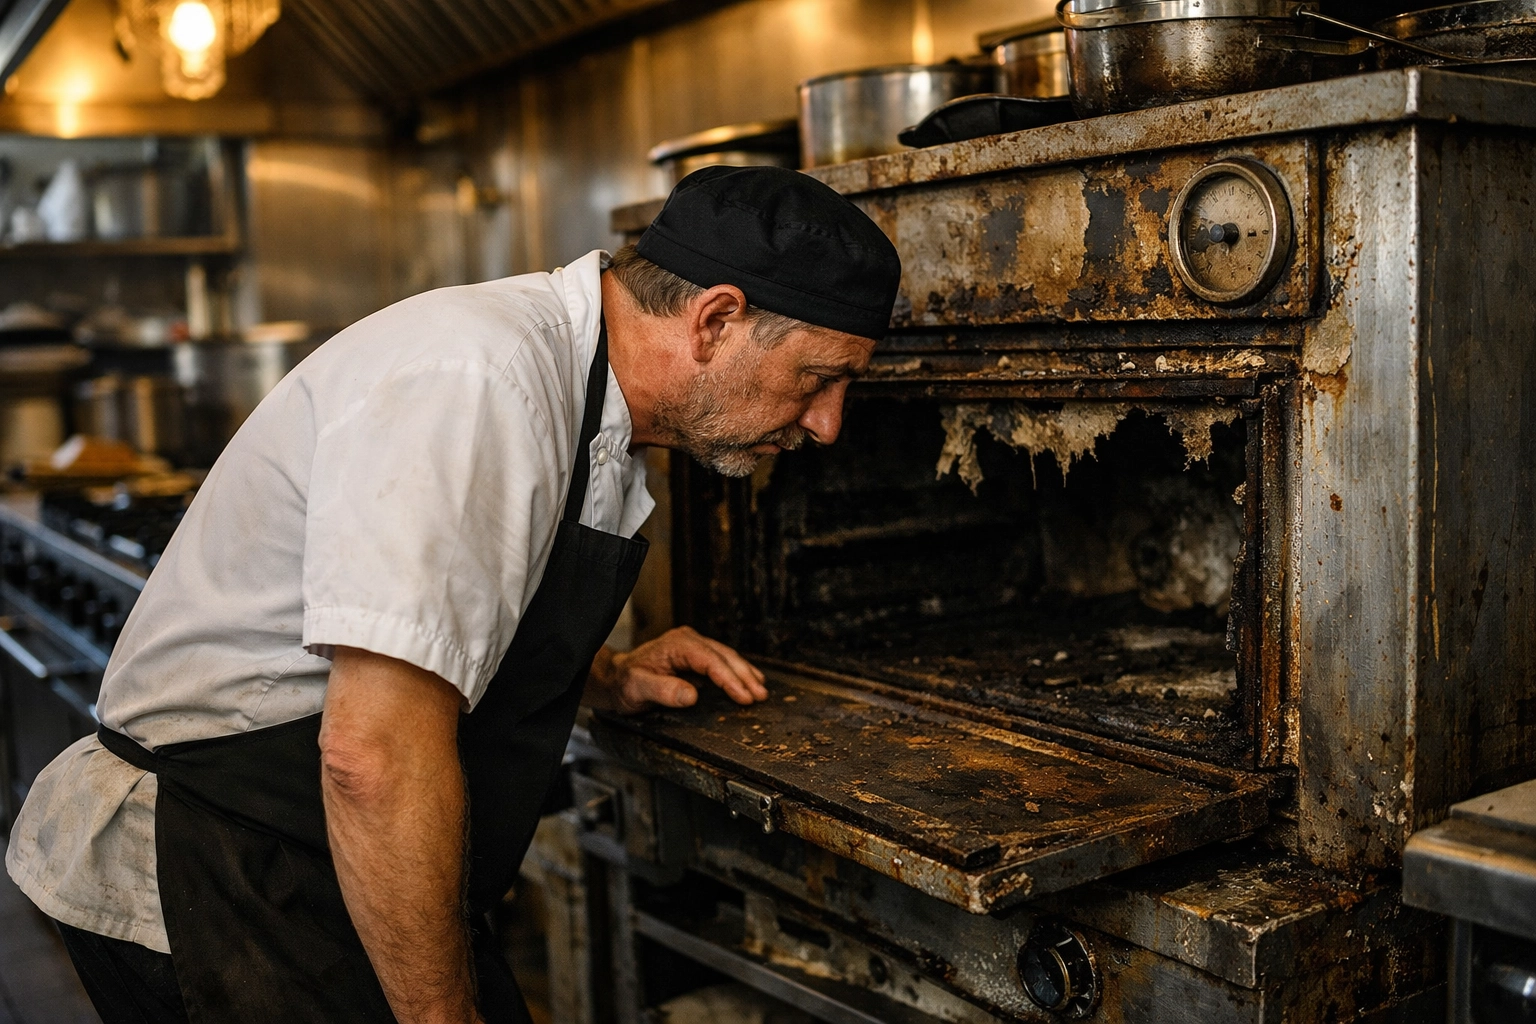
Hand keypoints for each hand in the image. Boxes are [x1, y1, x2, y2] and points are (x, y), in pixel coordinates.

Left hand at [585, 627, 767, 713]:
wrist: (615, 678)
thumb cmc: (624, 683)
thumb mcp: (638, 689)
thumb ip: (663, 691)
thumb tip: (692, 695)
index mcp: (676, 644)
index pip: (711, 661)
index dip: (729, 679)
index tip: (743, 696)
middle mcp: (687, 640)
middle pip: (724, 656)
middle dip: (744, 676)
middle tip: (760, 696)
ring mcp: (692, 644)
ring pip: (726, 656)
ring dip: (745, 673)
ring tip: (761, 690)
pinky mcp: (695, 653)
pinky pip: (721, 659)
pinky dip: (737, 670)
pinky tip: (749, 678)